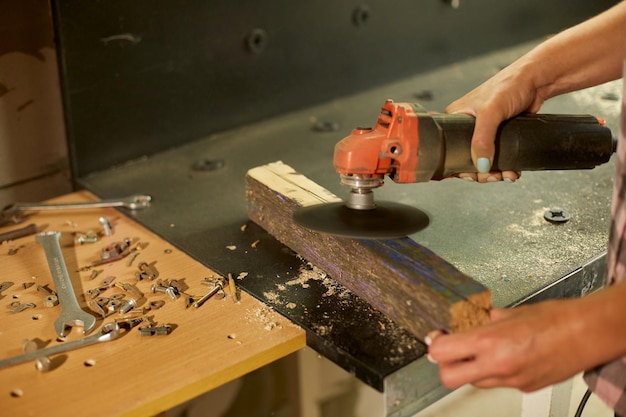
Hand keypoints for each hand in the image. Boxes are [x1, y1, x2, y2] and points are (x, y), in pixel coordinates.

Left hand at [426, 300, 587, 391]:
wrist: (588, 334)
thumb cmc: (556, 319)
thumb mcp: (511, 312)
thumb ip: (487, 320)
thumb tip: (474, 320)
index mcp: (490, 342)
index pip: (442, 353)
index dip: (435, 344)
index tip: (437, 337)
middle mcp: (497, 365)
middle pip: (449, 377)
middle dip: (445, 365)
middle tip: (449, 350)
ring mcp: (511, 380)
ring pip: (474, 381)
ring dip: (471, 368)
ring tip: (483, 350)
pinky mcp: (524, 387)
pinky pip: (498, 383)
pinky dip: (495, 371)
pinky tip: (507, 356)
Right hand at [445, 61, 544, 182]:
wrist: (538, 80)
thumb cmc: (510, 85)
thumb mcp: (491, 112)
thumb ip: (482, 139)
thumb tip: (481, 165)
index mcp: (455, 118)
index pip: (449, 150)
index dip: (460, 167)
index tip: (475, 174)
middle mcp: (466, 126)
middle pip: (467, 159)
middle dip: (481, 172)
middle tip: (494, 176)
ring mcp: (483, 132)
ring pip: (483, 161)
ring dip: (494, 172)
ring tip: (508, 174)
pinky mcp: (499, 136)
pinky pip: (497, 157)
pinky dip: (504, 167)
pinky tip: (512, 170)